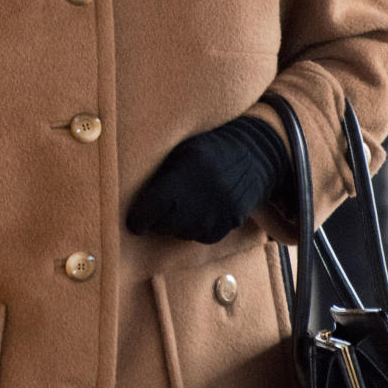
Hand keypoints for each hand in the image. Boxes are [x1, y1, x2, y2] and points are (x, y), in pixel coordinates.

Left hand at [126, 115, 287, 244]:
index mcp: (182, 177)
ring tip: (183, 207)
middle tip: (161, 210)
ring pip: (181, 233)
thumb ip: (161, 175)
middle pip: (163, 226)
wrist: (253, 155)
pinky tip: (200, 212)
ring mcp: (215, 214)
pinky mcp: (228, 224)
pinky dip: (196, 229)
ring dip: (176, 225)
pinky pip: (201, 237)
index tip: (135, 222)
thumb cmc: (209, 150)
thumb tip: (137, 200)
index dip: (138, 219)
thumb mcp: (181, 152)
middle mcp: (198, 200)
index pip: (149, 210)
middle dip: (156, 221)